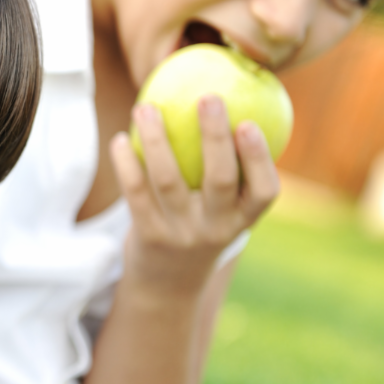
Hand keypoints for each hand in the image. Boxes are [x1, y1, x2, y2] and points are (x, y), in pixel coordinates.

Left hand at [112, 95, 278, 293]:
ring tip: (146, 108)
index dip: (259, 158)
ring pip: (169, 180)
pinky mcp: (148, 236)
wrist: (167, 286)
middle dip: (215, 136)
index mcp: (242, 220)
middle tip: (208, 97)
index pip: (264, 191)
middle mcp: (216, 228)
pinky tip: (120, 139)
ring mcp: (181, 233)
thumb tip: (228, 104)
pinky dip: (126, 163)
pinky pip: (136, 192)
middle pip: (219, 179)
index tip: (249, 123)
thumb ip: (231, 172)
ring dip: (157, 140)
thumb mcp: (223, 212)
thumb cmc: (200, 229)